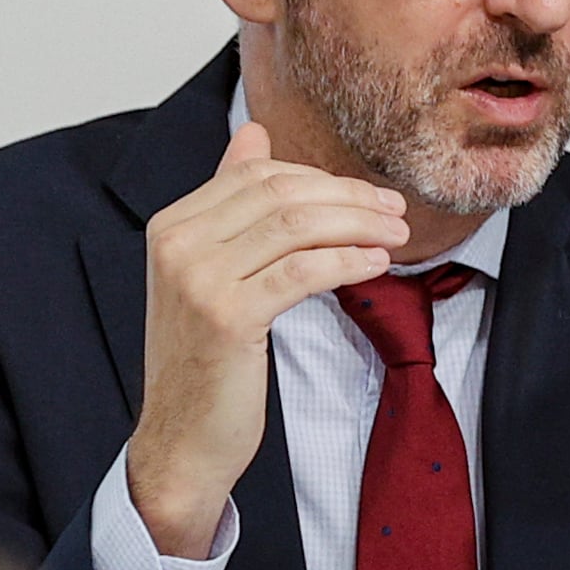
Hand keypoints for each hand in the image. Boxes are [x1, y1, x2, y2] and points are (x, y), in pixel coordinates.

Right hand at [125, 121, 407, 554]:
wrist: (182, 438)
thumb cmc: (208, 360)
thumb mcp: (211, 272)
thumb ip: (231, 206)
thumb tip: (254, 131)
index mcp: (171, 225)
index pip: (257, 174)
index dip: (321, 178)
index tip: (367, 195)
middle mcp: (178, 243)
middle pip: (281, 192)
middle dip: (348, 195)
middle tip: (395, 208)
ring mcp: (198, 278)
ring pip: (296, 225)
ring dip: (358, 224)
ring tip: (398, 233)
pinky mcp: (228, 316)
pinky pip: (303, 270)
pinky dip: (348, 260)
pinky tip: (377, 262)